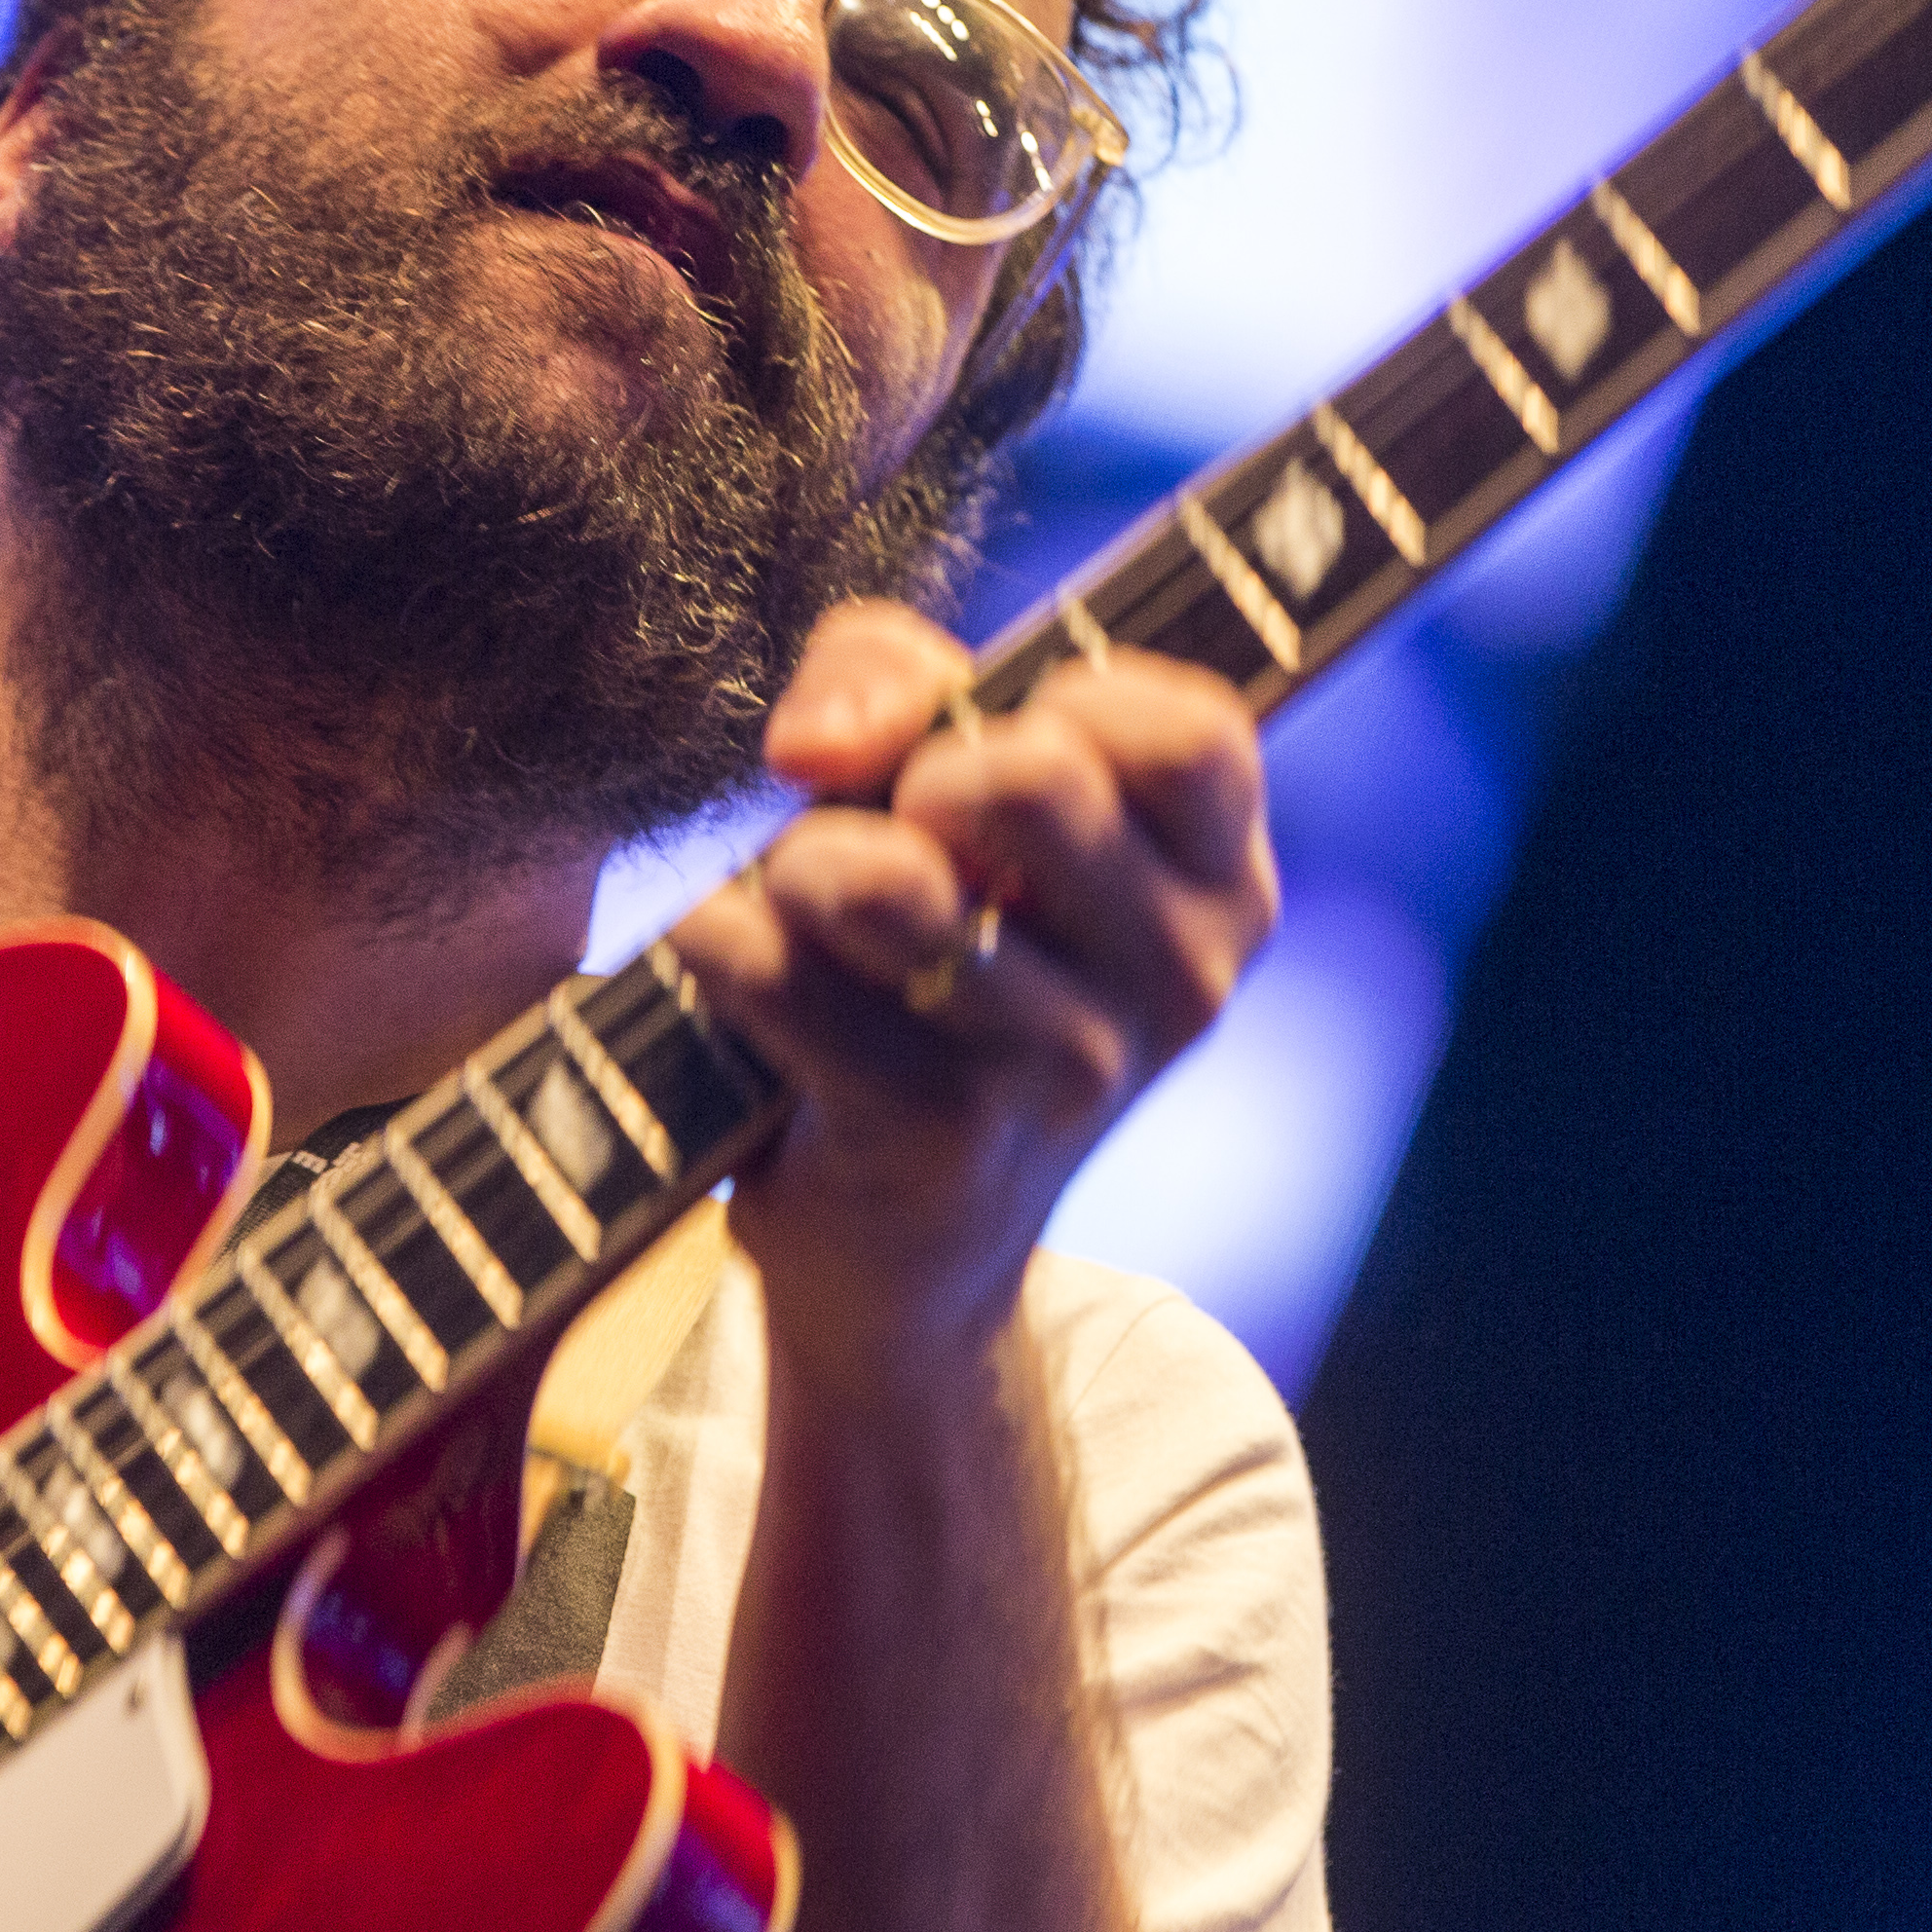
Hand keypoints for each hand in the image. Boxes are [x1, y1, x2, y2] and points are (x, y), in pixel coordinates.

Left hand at [665, 603, 1274, 1364]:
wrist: (896, 1253)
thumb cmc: (918, 967)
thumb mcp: (944, 798)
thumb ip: (895, 679)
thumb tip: (817, 743)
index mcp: (1219, 885)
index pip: (1188, 731)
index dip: (1058, 696)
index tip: (983, 744)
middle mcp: (1178, 980)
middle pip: (1030, 778)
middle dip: (906, 778)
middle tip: (882, 840)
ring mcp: (1067, 1071)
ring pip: (881, 876)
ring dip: (795, 868)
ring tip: (801, 910)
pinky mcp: (936, 1140)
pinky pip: (770, 968)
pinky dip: (712, 941)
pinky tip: (733, 976)